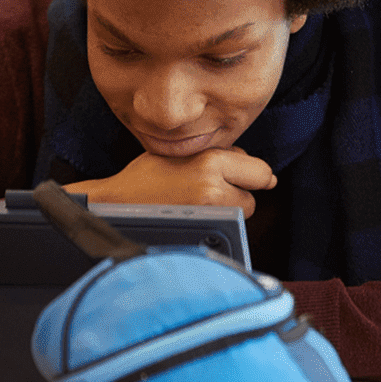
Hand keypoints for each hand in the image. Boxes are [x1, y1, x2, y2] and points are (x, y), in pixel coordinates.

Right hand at [64, 147, 275, 216]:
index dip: (252, 174)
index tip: (243, 178)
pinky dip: (219, 221)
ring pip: (243, 212)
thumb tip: (263, 174)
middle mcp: (213, 186)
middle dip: (240, 192)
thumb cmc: (148, 175)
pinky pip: (228, 225)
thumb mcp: (184, 152)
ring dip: (231, 208)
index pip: (261, 171)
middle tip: (212, 188)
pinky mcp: (202, 229)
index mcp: (211, 161)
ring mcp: (208, 212)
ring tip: (200, 201)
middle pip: (253, 195)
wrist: (117, 202)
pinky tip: (196, 213)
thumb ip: (222, 156)